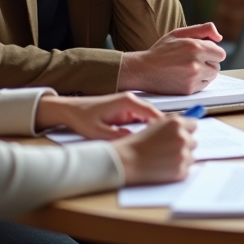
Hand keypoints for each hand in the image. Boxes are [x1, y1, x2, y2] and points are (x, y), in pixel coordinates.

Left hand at [35, 92, 162, 139]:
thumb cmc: (82, 117)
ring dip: (156, 128)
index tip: (172, 136)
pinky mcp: (126, 111)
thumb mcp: (97, 131)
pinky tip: (152, 140)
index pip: (152, 112)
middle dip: (163, 127)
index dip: (164, 124)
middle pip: (154, 114)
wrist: (70, 109)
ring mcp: (129, 105)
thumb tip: (134, 142)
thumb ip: (116, 136)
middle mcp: (130, 101)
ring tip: (164, 143)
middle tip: (172, 141)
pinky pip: (142, 120)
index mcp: (126, 101)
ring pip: (149, 117)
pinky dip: (148, 128)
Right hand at [110, 116, 196, 185]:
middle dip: (184, 145)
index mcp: (176, 123)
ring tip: (163, 159)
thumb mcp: (155, 125)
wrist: (127, 161)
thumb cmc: (138, 143)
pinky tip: (163, 168)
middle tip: (168, 150)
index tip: (180, 136)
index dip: (186, 131)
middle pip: (194, 141)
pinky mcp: (181, 171)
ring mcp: (183, 155)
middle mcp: (182, 137)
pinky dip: (177, 170)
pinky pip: (186, 170)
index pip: (194, 125)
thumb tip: (190, 126)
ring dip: (181, 158)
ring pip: (190, 156)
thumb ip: (173, 125)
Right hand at [117, 23, 226, 93]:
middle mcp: (196, 63)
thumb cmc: (162, 50)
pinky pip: (203, 86)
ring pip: (211, 76)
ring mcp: (193, 78)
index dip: (212, 52)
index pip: (220, 53)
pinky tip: (184, 76)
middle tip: (193, 60)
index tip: (202, 52)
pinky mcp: (189, 90)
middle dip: (209, 63)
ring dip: (205, 73)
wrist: (144, 70)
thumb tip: (219, 37)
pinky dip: (197, 82)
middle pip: (217, 66)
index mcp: (196, 47)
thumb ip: (202, 30)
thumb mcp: (179, 33)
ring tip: (189, 68)